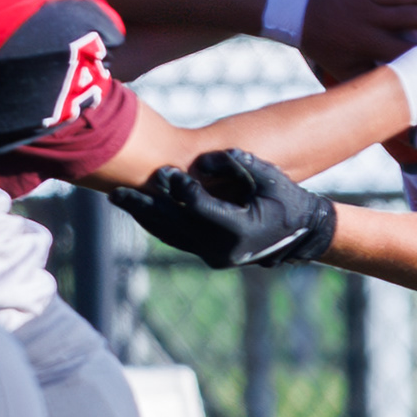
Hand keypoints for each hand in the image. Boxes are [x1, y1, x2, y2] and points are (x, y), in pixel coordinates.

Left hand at [114, 149, 337, 270]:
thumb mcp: (269, 176)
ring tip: (119, 198)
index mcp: (240, 230)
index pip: (198, 208)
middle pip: (175, 226)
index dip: (179, 188)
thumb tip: (202, 159)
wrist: (299, 234)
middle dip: (144, 207)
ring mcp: (215, 256)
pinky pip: (177, 239)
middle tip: (117, 192)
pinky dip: (158, 224)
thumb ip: (238, 163)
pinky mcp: (209, 256)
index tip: (165, 171)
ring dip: (144, 216)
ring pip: (171, 236)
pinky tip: (140, 208)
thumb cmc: (285, 199)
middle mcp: (224, 249)